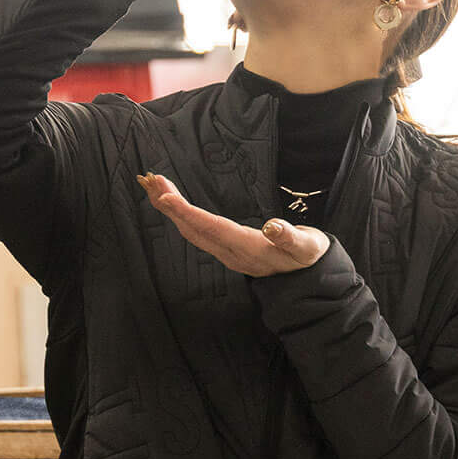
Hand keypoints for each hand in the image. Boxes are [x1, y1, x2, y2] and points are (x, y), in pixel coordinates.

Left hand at [136, 173, 327, 276]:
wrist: (306, 278)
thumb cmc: (307, 257)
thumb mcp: (306, 246)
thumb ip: (290, 237)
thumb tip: (273, 227)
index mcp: (247, 248)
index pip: (211, 227)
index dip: (187, 213)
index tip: (165, 198)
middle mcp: (230, 252)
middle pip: (192, 228)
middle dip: (169, 205)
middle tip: (150, 180)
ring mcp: (225, 251)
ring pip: (190, 230)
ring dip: (171, 208)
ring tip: (154, 186)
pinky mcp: (225, 248)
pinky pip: (196, 230)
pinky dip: (180, 214)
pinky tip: (172, 204)